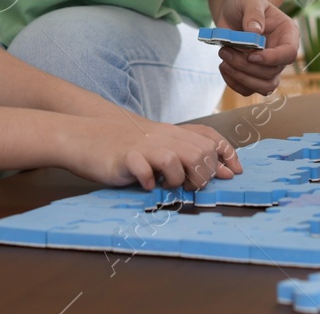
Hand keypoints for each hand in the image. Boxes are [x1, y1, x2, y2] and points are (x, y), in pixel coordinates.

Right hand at [68, 117, 241, 190]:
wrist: (86, 137)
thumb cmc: (126, 147)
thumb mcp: (159, 146)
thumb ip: (189, 155)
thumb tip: (225, 173)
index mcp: (173, 133)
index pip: (210, 139)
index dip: (227, 156)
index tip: (233, 174)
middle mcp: (162, 136)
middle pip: (200, 153)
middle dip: (202, 176)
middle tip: (188, 186)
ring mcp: (144, 145)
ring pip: (178, 159)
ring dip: (179, 180)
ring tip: (168, 186)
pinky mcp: (126, 157)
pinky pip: (145, 169)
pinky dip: (150, 181)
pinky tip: (147, 185)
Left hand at [214, 0, 299, 95]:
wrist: (233, 11)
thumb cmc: (244, 2)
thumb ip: (253, 13)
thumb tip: (255, 31)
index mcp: (287, 33)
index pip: (289, 53)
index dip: (272, 58)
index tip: (251, 55)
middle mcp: (281, 53)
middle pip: (272, 73)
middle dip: (246, 66)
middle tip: (225, 51)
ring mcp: (269, 66)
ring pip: (264, 87)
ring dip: (241, 77)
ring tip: (224, 59)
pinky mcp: (255, 75)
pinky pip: (248, 90)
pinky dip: (234, 82)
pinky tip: (224, 67)